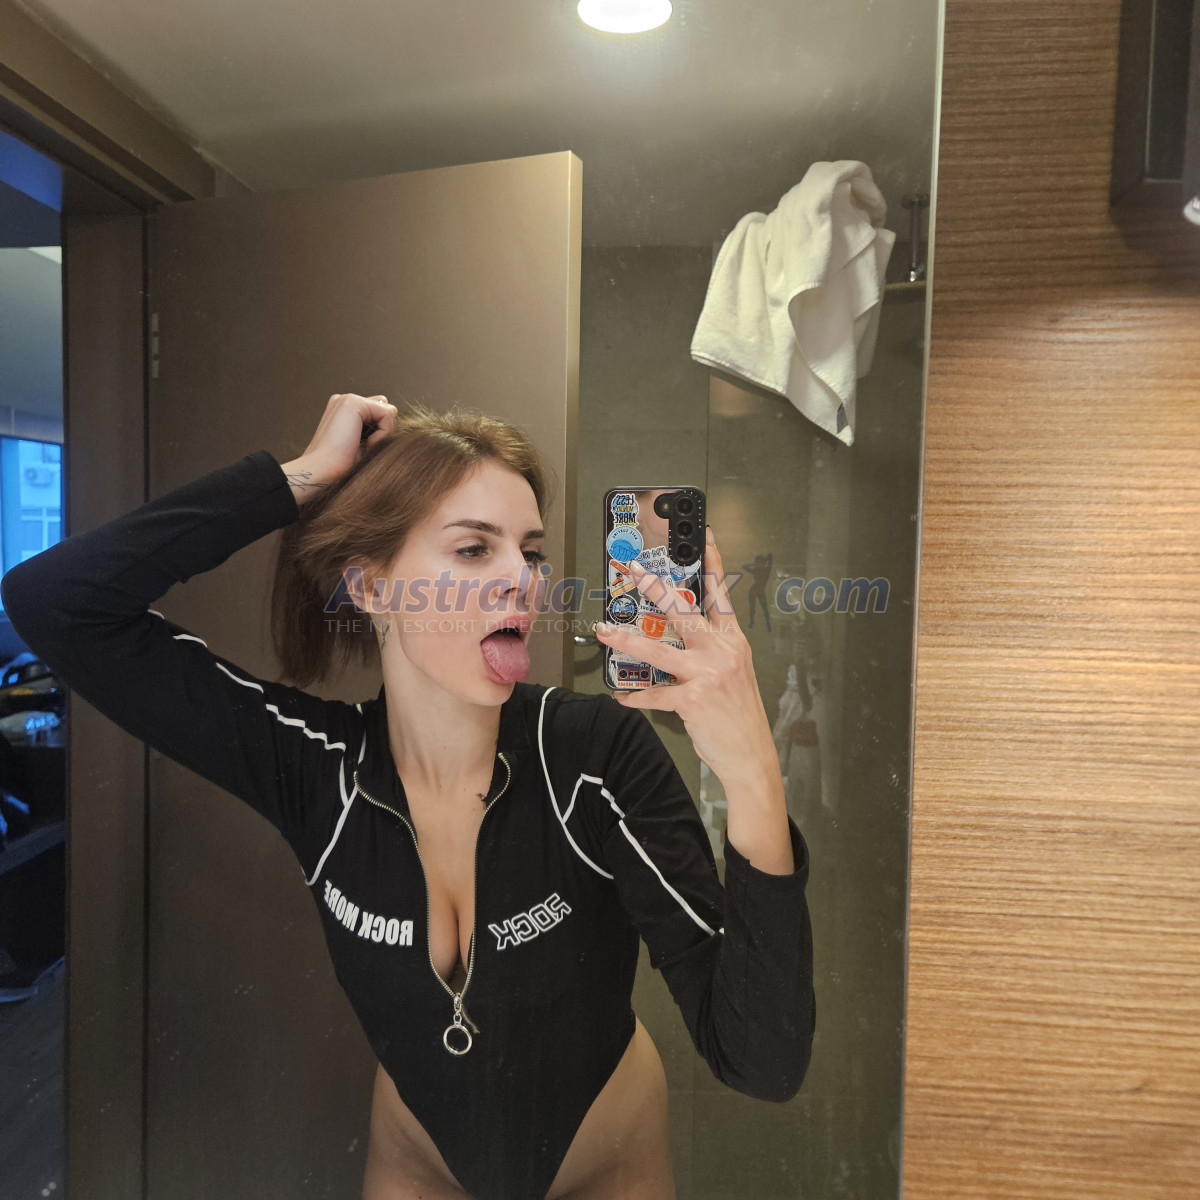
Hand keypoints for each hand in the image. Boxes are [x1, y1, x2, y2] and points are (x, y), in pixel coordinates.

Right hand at [282, 392, 397, 502]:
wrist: (322, 470)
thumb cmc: (340, 465)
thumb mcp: (363, 445)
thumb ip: (375, 428)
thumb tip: (393, 416)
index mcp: (344, 410)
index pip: (379, 413)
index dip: (380, 433)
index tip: (361, 448)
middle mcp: (345, 401)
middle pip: (385, 410)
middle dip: (383, 429)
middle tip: (363, 446)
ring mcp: (348, 399)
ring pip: (388, 412)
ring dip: (382, 433)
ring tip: (361, 445)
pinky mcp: (353, 402)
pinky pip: (388, 415)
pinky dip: (382, 434)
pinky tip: (364, 443)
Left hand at [595, 528, 775, 784]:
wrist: (751, 756)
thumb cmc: (739, 715)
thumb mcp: (733, 673)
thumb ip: (710, 651)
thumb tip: (675, 637)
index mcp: (734, 643)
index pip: (722, 596)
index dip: (712, 564)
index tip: (703, 538)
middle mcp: (722, 653)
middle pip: (685, 611)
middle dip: (656, 589)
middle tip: (635, 572)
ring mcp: (708, 674)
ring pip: (660, 649)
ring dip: (627, 639)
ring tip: (606, 631)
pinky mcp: (693, 699)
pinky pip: (655, 693)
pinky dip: (635, 696)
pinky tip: (622, 697)